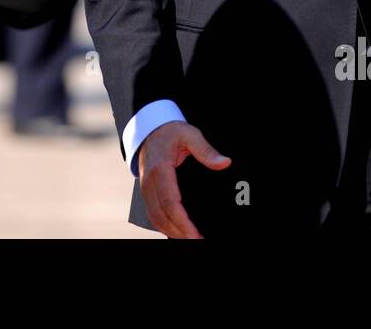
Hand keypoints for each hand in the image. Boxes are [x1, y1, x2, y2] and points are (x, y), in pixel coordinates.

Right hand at [137, 121, 230, 238]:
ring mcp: (146, 189)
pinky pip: (153, 214)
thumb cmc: (170, 132)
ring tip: (192, 240)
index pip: (171, 203)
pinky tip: (179, 232)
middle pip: (162, 216)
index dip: (183, 222)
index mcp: (160, 170)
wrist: (149, 129)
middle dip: (180, 233)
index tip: (196, 235)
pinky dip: (165, 226)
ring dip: (172, 232)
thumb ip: (206, 150)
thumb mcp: (190, 134)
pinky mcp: (147, 192)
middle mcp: (149, 182)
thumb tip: (224, 163)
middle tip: (199, 241)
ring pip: (156, 218)